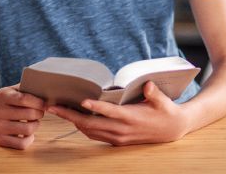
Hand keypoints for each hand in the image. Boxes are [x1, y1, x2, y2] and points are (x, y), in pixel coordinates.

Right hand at [0, 85, 46, 149]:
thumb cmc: (6, 101)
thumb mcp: (12, 90)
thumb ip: (27, 88)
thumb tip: (46, 92)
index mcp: (1, 96)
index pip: (24, 99)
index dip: (39, 102)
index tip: (44, 104)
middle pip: (30, 114)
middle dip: (39, 113)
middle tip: (39, 112)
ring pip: (28, 130)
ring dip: (35, 125)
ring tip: (33, 121)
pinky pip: (22, 144)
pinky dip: (29, 139)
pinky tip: (27, 133)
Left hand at [48, 81, 190, 144]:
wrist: (172, 130)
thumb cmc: (166, 112)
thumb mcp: (163, 101)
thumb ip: (153, 93)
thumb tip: (147, 84)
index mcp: (131, 117)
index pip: (109, 112)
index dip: (95, 107)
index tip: (81, 101)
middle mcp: (122, 129)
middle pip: (91, 124)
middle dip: (70, 115)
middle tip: (52, 107)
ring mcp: (118, 137)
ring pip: (89, 131)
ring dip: (72, 121)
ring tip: (57, 110)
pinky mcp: (116, 141)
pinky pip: (94, 135)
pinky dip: (82, 127)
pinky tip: (73, 118)